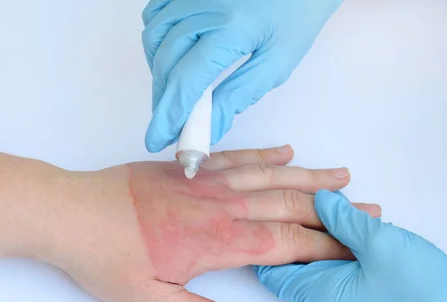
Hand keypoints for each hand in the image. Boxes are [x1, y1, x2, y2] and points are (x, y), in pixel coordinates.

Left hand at [51, 146, 376, 301]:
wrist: (68, 214)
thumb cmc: (106, 258)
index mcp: (217, 241)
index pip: (286, 244)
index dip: (325, 246)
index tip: (354, 247)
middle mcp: (219, 206)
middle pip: (288, 205)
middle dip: (332, 210)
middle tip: (367, 210)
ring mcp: (205, 181)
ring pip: (270, 176)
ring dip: (309, 178)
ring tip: (341, 177)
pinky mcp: (187, 167)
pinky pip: (237, 157)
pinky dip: (265, 155)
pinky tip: (285, 153)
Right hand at [141, 0, 342, 151]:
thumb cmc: (297, 14)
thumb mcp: (277, 62)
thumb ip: (239, 96)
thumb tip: (210, 129)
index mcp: (233, 28)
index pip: (187, 81)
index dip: (170, 115)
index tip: (158, 139)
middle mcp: (205, 5)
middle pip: (166, 64)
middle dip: (164, 100)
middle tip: (171, 123)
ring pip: (154, 38)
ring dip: (159, 70)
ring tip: (176, 88)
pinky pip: (154, 13)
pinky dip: (157, 38)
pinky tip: (173, 53)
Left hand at [256, 190, 446, 301]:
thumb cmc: (422, 291)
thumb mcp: (380, 245)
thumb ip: (343, 220)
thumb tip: (319, 199)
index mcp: (318, 293)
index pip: (270, 267)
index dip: (266, 237)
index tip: (266, 211)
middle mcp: (322, 301)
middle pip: (287, 262)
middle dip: (288, 230)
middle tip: (290, 199)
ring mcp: (339, 300)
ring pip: (310, 262)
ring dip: (313, 234)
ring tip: (319, 203)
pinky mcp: (356, 295)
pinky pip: (329, 266)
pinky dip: (329, 243)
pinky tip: (341, 223)